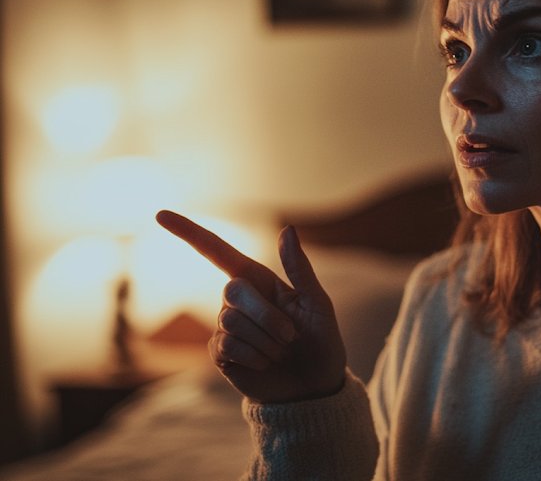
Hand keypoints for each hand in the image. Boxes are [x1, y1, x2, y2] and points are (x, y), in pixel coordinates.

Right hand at [155, 210, 346, 402]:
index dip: (189, 232)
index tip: (159, 214)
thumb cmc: (320, 340)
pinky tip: (266, 363)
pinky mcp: (221, 354)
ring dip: (266, 340)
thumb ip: (299, 268)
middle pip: (233, 290)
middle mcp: (237, 300)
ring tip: (281, 351)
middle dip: (267, 315)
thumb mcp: (317, 303)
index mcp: (259, 281)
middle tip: (291, 336)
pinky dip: (255, 356)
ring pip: (231, 321)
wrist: (314, 386)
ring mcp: (225, 327)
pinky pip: (228, 346)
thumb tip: (287, 228)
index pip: (217, 251)